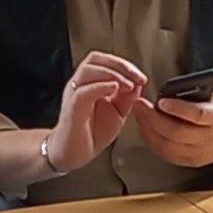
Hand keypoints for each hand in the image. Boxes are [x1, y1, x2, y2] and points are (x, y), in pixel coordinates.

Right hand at [46, 52, 150, 173]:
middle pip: (96, 59)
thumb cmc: (91, 133)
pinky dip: (100, 86)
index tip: (141, 77)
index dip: (125, 65)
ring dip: (112, 74)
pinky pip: (83, 91)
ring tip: (128, 86)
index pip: (106, 61)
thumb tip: (138, 84)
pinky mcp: (72, 107)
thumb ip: (128, 98)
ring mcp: (74, 94)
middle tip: (136, 77)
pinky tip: (114, 89)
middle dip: (119, 65)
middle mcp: (81, 85)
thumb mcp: (117, 113)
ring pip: (88, 70)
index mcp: (92, 83)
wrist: (74, 153)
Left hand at [130, 45, 212, 168]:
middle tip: (139, 104)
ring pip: (168, 146)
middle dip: (154, 119)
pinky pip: (166, 154)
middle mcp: (210, 139)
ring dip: (149, 130)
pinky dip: (152, 141)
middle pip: (177, 133)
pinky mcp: (190, 161)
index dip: (178, 109)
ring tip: (139, 113)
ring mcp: (199, 152)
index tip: (161, 101)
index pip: (197, 115)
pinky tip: (145, 127)